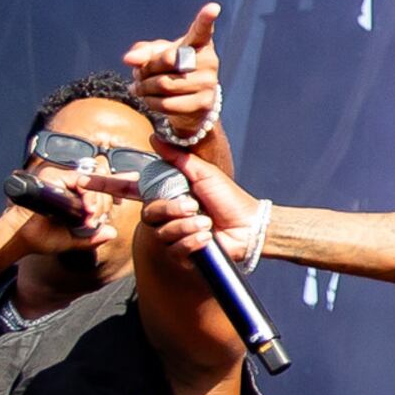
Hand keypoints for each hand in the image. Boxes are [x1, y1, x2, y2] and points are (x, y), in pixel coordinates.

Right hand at [2, 166, 114, 263]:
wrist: (21, 238)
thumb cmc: (42, 238)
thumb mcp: (73, 240)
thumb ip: (93, 237)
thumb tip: (112, 232)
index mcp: (75, 197)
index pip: (100, 187)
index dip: (116, 182)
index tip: (133, 179)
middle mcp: (70, 186)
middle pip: (101, 186)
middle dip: (103, 204)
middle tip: (93, 220)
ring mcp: (63, 179)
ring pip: (93, 184)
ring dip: (96, 203)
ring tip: (89, 218)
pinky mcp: (56, 176)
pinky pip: (80, 182)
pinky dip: (87, 196)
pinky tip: (87, 209)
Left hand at [125, 4, 223, 151]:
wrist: (188, 101)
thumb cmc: (168, 69)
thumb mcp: (154, 55)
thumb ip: (141, 52)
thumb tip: (128, 60)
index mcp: (199, 42)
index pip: (202, 30)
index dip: (206, 19)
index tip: (213, 7)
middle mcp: (209, 60)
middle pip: (167, 60)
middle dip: (146, 68)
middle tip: (138, 74)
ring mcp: (209, 83)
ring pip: (165, 84)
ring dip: (144, 88)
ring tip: (139, 88)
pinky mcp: (204, 104)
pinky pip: (168, 104)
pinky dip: (151, 103)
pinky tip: (148, 99)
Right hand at [147, 146, 266, 265]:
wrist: (250, 226)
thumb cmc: (229, 199)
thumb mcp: (204, 173)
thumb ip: (178, 158)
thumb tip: (155, 137)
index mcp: (171, 198)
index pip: (145, 197)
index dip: (145, 196)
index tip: (165, 190)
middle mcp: (169, 218)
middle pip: (149, 215)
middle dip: (171, 210)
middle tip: (193, 206)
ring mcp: (176, 238)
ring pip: (162, 234)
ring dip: (186, 226)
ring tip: (207, 223)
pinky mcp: (184, 257)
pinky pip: (174, 251)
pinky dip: (192, 242)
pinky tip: (208, 237)